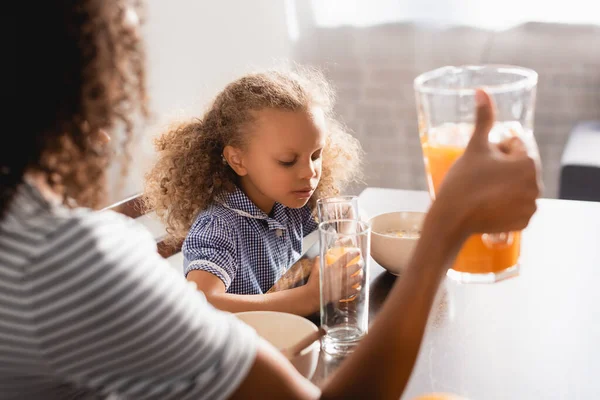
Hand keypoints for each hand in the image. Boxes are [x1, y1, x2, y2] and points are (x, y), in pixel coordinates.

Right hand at [305, 251, 362, 310]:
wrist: (313, 296)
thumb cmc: (314, 282)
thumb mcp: (315, 268)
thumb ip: (320, 260)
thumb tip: (324, 255)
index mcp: (335, 267)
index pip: (347, 257)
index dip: (354, 253)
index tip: (358, 251)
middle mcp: (342, 275)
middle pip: (356, 267)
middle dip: (360, 263)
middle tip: (361, 262)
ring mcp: (345, 285)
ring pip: (358, 278)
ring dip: (361, 275)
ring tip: (361, 273)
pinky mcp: (345, 293)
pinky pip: (355, 290)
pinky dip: (357, 288)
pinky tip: (357, 287)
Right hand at [435, 89, 540, 235]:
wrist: (452, 219)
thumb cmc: (462, 180)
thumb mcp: (474, 146)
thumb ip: (483, 118)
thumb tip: (482, 90)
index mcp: (528, 163)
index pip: (514, 147)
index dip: (495, 151)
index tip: (481, 163)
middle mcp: (536, 185)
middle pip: (517, 168)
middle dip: (501, 169)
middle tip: (479, 178)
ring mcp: (531, 206)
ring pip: (516, 187)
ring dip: (504, 187)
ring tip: (482, 192)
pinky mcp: (523, 222)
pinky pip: (516, 207)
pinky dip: (505, 206)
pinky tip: (488, 206)